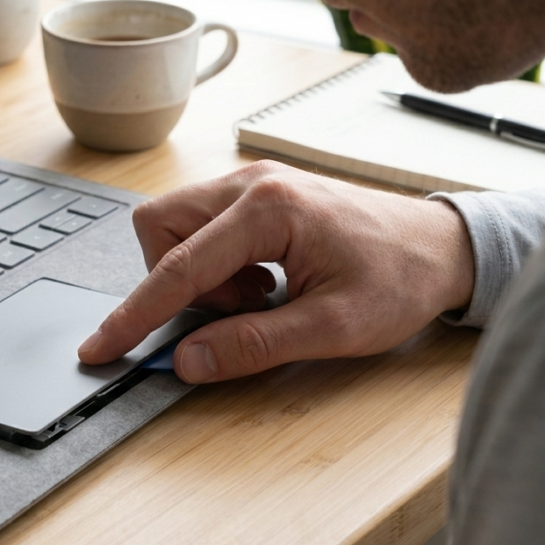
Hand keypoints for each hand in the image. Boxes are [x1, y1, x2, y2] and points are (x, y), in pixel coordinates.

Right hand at [77, 161, 474, 382]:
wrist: (442, 246)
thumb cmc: (400, 278)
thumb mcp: (332, 328)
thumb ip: (253, 345)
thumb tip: (186, 360)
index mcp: (268, 210)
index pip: (177, 268)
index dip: (135, 314)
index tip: (101, 346)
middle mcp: (252, 184)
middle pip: (159, 226)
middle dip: (172, 281)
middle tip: (230, 312)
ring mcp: (254, 183)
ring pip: (177, 225)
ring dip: (198, 275)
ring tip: (256, 299)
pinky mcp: (259, 194)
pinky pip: (204, 228)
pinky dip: (217, 266)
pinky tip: (263, 283)